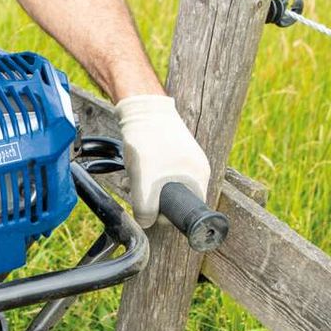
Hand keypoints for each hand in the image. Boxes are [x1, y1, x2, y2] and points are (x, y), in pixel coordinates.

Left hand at [116, 95, 210, 228]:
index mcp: (199, 176)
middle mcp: (196, 168)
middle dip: (150, 199)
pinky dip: (145, 174)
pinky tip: (133, 168)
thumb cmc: (149, 140)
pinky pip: (158, 173)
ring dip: (144, 187)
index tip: (149, 207)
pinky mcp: (171, 151)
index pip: (188, 211)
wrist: (142, 107)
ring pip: (162, 186)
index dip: (166, 215)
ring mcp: (185, 159)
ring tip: (131, 177)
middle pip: (173, 199)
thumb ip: (145, 210)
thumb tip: (146, 223)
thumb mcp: (144, 182)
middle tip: (135, 191)